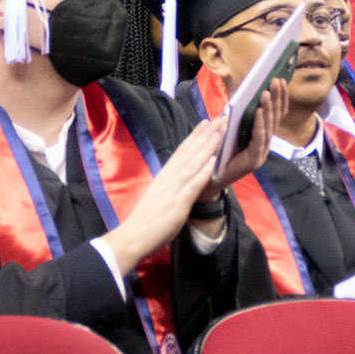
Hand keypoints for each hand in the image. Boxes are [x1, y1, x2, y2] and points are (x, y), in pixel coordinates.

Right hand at [101, 115, 223, 268]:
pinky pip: (193, 184)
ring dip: (208, 147)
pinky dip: (203, 171)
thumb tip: (181, 173)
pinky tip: (213, 161)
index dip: (195, 135)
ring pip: (193, 163)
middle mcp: (169, 177)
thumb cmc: (147, 217)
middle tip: (221, 119)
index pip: (182, 150)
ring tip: (221, 132)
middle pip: (190, 151)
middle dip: (207, 135)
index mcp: (165, 174)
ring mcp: (174, 188)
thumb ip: (171, 182)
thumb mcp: (160, 193)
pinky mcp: (178, 203)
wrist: (134, 234)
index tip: (206, 122)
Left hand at [206, 80, 284, 196]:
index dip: (279, 99)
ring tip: (266, 92)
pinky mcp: (254, 160)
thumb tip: (241, 97)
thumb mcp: (229, 129)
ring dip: (268, 108)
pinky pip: (259, 138)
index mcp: (261, 136)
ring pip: (269, 127)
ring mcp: (261, 153)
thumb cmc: (218, 151)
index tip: (279, 80)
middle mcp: (264, 144)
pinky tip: (260, 111)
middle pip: (275, 118)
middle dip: (276, 98)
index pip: (275, 115)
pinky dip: (260, 124)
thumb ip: (238, 117)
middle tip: (276, 81)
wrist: (209, 178)